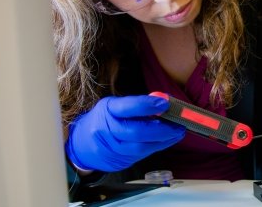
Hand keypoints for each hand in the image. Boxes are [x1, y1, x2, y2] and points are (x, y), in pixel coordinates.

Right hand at [65, 95, 185, 171]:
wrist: (82, 144)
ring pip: (140, 146)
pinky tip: (169, 140)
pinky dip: (159, 146)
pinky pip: (143, 154)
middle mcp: (107, 129)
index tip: (165, 104)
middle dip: (161, 129)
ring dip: (164, 140)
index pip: (127, 107)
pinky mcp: (119, 160)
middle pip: (136, 131)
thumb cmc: (105, 120)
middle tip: (178, 124)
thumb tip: (164, 101)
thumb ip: (138, 104)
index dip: (147, 105)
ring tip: (178, 132)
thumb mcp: (116, 106)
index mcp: (107, 109)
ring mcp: (112, 147)